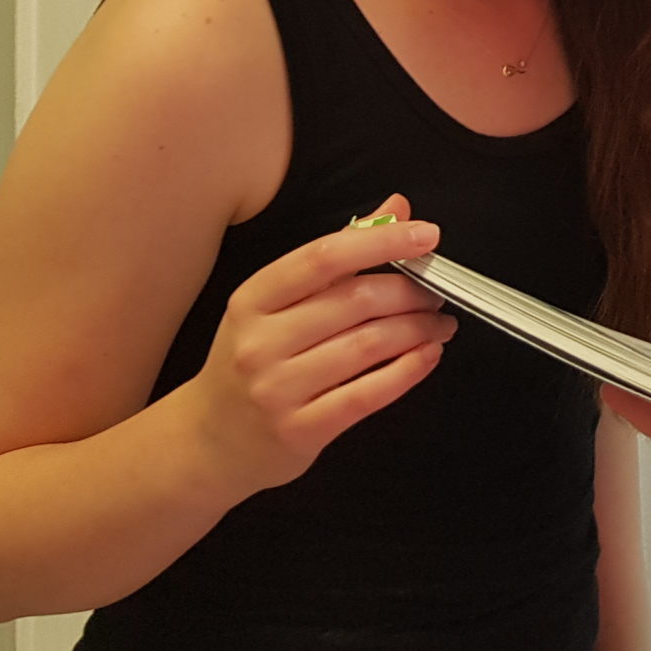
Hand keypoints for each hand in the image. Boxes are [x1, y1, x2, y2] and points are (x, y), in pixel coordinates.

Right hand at [179, 197, 453, 493]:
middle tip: (436, 291)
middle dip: (410, 292)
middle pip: (355, 301)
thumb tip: (395, 209)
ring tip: (440, 324)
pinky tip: (428, 355)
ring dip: (419, 329)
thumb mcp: (275, 306)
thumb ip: (337, 255)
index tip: (427, 235)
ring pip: (368, 345)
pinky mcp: (299, 430)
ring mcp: (277, 389)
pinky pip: (367, 394)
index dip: (382, 242)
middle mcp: (260, 342)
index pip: (323, 257)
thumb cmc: (252, 362)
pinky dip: (409, 371)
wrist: (210, 442)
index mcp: (253, 299)